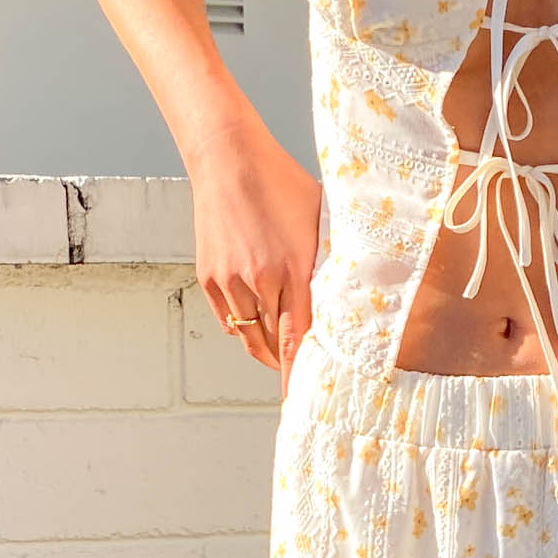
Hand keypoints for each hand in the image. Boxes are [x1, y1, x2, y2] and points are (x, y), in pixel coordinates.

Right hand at [187, 111, 321, 398]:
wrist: (227, 157)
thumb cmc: (280, 183)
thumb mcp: (319, 220)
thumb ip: (330, 261)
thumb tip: (348, 295)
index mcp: (292, 269)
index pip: (299, 338)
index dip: (300, 373)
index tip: (303, 400)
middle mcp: (259, 280)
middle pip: (276, 342)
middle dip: (289, 361)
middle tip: (301, 377)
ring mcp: (229, 279)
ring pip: (251, 334)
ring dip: (268, 346)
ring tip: (282, 351)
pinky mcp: (209, 276)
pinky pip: (230, 319)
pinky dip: (245, 327)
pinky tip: (258, 320)